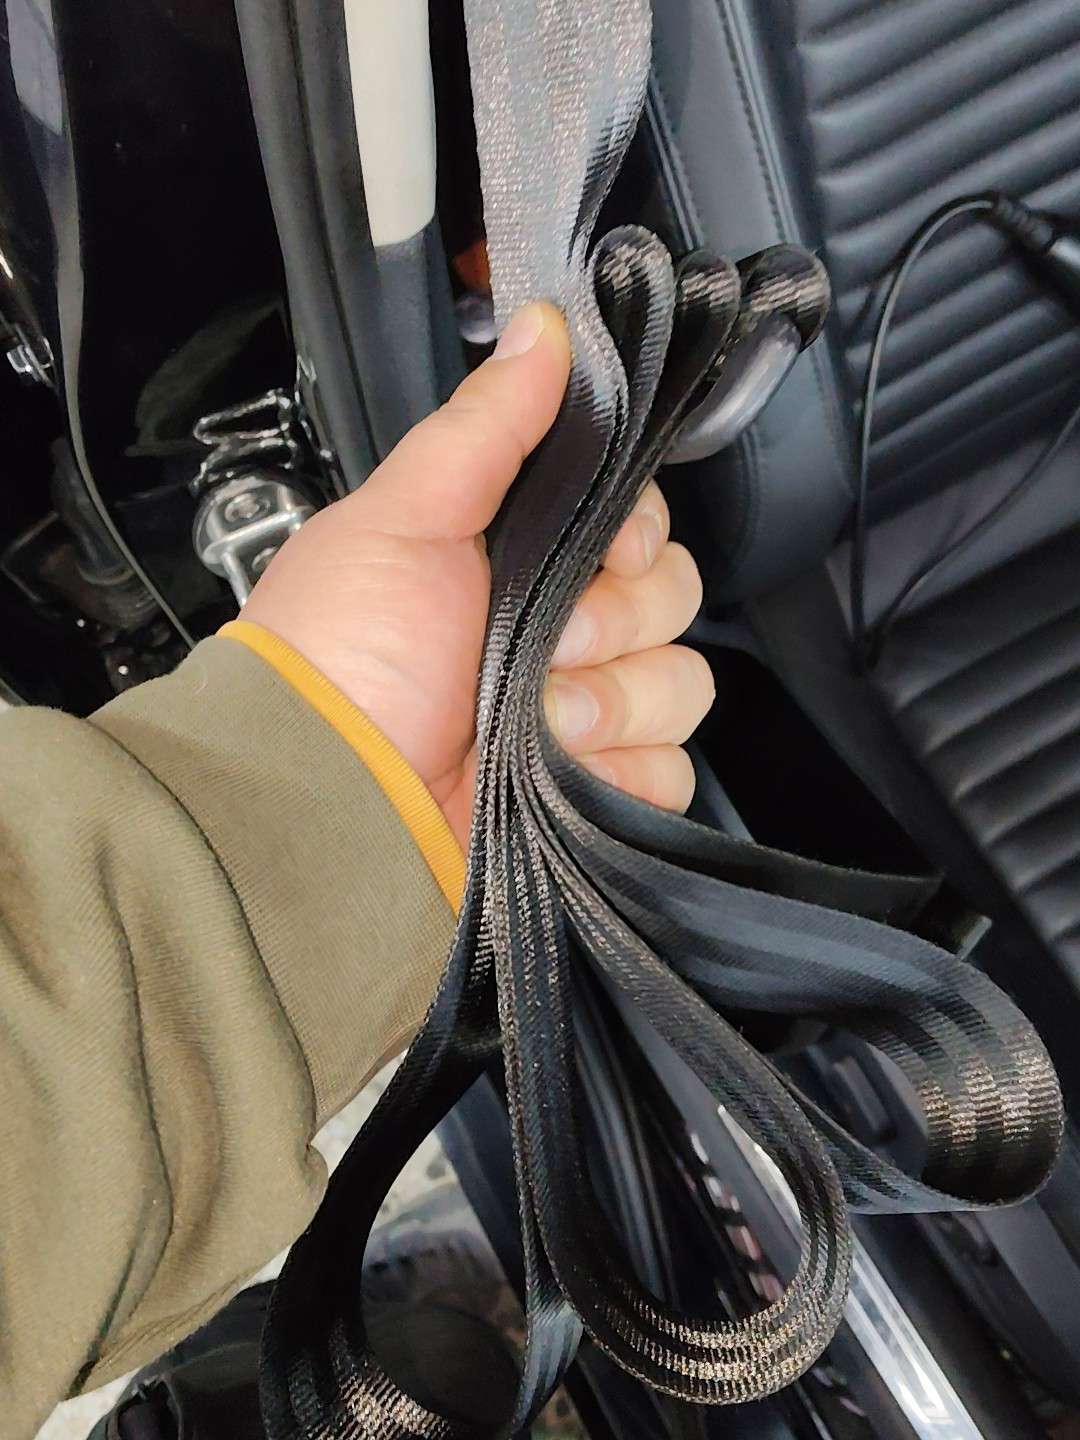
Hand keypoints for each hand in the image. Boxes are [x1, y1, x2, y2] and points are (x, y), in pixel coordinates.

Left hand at [244, 303, 713, 845]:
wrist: (327, 797)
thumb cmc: (343, 654)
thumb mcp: (402, 518)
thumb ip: (485, 426)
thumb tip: (546, 329)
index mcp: (520, 564)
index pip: (638, 526)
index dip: (639, 534)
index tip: (610, 548)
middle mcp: (558, 637)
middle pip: (674, 599)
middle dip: (616, 620)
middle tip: (548, 643)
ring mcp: (580, 720)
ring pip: (681, 686)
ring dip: (613, 702)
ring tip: (538, 722)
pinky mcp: (596, 798)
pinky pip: (670, 773)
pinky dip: (624, 772)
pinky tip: (563, 771)